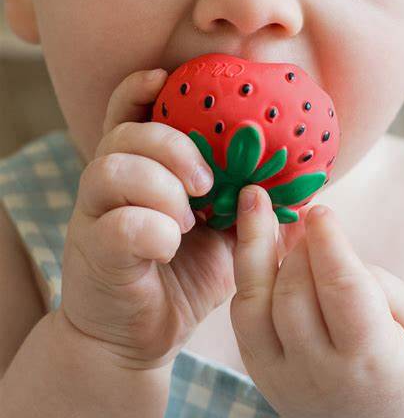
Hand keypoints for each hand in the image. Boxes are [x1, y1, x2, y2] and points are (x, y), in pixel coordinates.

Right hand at [61, 68, 230, 368]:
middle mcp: (109, 189)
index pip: (129, 117)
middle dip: (172, 148)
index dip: (141, 91)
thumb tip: (296, 193)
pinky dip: (151, 229)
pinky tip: (169, 247)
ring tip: (189, 219)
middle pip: (125, 136)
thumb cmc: (185, 282)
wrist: (141, 337)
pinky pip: (115, 225)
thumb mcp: (225, 242)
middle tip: (207, 183)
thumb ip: (247, 212)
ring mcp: (94, 219)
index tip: (166, 79)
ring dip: (162, 187)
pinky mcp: (92, 254)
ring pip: (112, 170)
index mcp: (140, 176)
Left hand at [230, 185, 403, 417]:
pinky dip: (249, 277)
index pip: (344, 292)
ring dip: (253, 249)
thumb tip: (322, 244)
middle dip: (296, 248)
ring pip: (253, 304)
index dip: (329, 246)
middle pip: (293, 295)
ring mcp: (280, 377)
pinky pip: (243, 316)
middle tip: (301, 216)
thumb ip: (374, 283)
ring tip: (253, 205)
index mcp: (371, 362)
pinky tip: (257, 247)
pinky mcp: (258, 372)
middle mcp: (317, 374)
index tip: (319, 210)